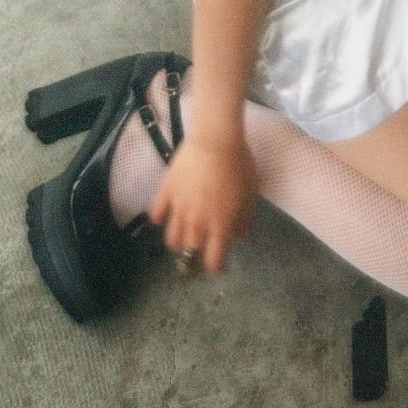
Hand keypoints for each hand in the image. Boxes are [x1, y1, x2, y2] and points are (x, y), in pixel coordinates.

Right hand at [148, 134, 257, 274]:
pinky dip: (160, 218)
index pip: (213, 260)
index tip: (219, 265)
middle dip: (196, 253)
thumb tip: (239, 235)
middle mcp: (197, 222)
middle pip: (190, 250)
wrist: (215, 140)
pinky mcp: (166, 192)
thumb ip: (244, 217)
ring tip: (184, 234)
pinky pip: (157, 213)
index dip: (216, 267)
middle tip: (202, 246)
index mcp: (219, 225)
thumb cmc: (239, 165)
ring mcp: (178, 208)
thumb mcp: (250, 192)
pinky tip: (165, 215)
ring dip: (178, 240)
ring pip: (171, 237)